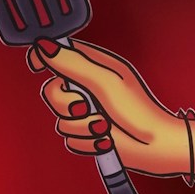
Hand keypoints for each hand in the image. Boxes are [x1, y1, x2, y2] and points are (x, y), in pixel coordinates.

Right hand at [31, 35, 185, 172]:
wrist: (157, 147)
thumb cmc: (138, 111)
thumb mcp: (104, 82)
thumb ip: (73, 65)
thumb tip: (43, 46)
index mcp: (94, 67)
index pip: (59, 55)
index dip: (45, 58)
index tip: (37, 67)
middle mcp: (88, 89)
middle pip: (52, 92)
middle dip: (67, 104)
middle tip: (88, 107)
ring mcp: (88, 114)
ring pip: (60, 121)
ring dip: (83, 127)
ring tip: (105, 127)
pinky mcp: (89, 136)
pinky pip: (70, 141)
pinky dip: (88, 143)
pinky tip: (106, 141)